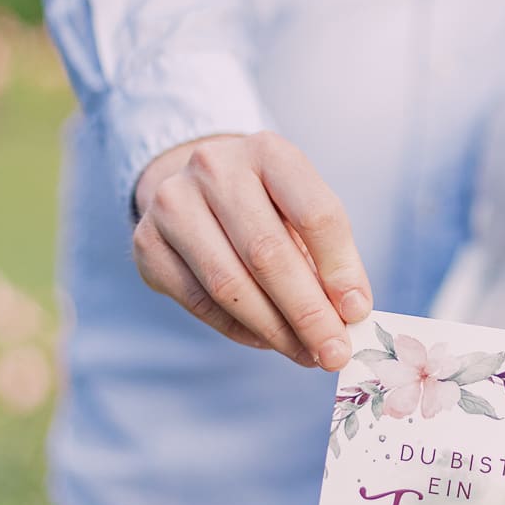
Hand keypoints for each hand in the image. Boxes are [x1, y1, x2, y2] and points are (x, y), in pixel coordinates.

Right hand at [132, 132, 372, 368]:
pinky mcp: (146, 242)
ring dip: (273, 329)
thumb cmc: (266, 204)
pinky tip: (267, 339)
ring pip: (228, 282)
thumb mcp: (303, 212)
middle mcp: (215, 167)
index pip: (315, 214)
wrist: (195, 185)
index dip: (340, 269)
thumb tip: (351, 314)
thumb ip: (331, 257)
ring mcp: (172, 203)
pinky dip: (238, 328)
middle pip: (267, 253)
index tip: (357, 312)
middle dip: (307, 312)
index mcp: (268, 151)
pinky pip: (198, 300)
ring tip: (305, 353)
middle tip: (333, 353)